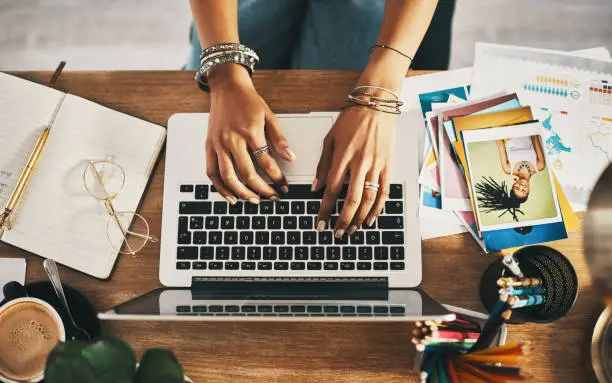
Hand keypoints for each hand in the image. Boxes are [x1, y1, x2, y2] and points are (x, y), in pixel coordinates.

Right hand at [205, 64, 295, 203]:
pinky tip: (231, 197)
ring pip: (228, 177)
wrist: (226, 87)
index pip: (266, 162)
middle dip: (262, 189)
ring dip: (242, 193)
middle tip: (272, 196)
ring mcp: (218, 144)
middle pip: (247, 173)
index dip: (277, 177)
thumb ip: (279, 139)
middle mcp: (232, 139)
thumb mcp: (269, 116)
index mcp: (249, 131)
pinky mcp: (209, 146)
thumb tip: (291, 157)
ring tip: (254, 201)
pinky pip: (212, 172)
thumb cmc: (248, 101)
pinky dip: (220, 188)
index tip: (284, 186)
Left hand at [313, 105, 395, 236]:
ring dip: (360, 218)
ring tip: (352, 230)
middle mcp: (360, 163)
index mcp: (343, 156)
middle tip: (337, 233)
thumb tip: (316, 187)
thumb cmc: (351, 119)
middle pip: (351, 199)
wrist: (376, 105)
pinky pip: (384, 192)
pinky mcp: (387, 166)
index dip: (325, 209)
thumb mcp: (329, 139)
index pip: (332, 190)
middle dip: (343, 220)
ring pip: (369, 199)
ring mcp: (376, 165)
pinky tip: (370, 218)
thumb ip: (323, 164)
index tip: (320, 223)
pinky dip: (378, 208)